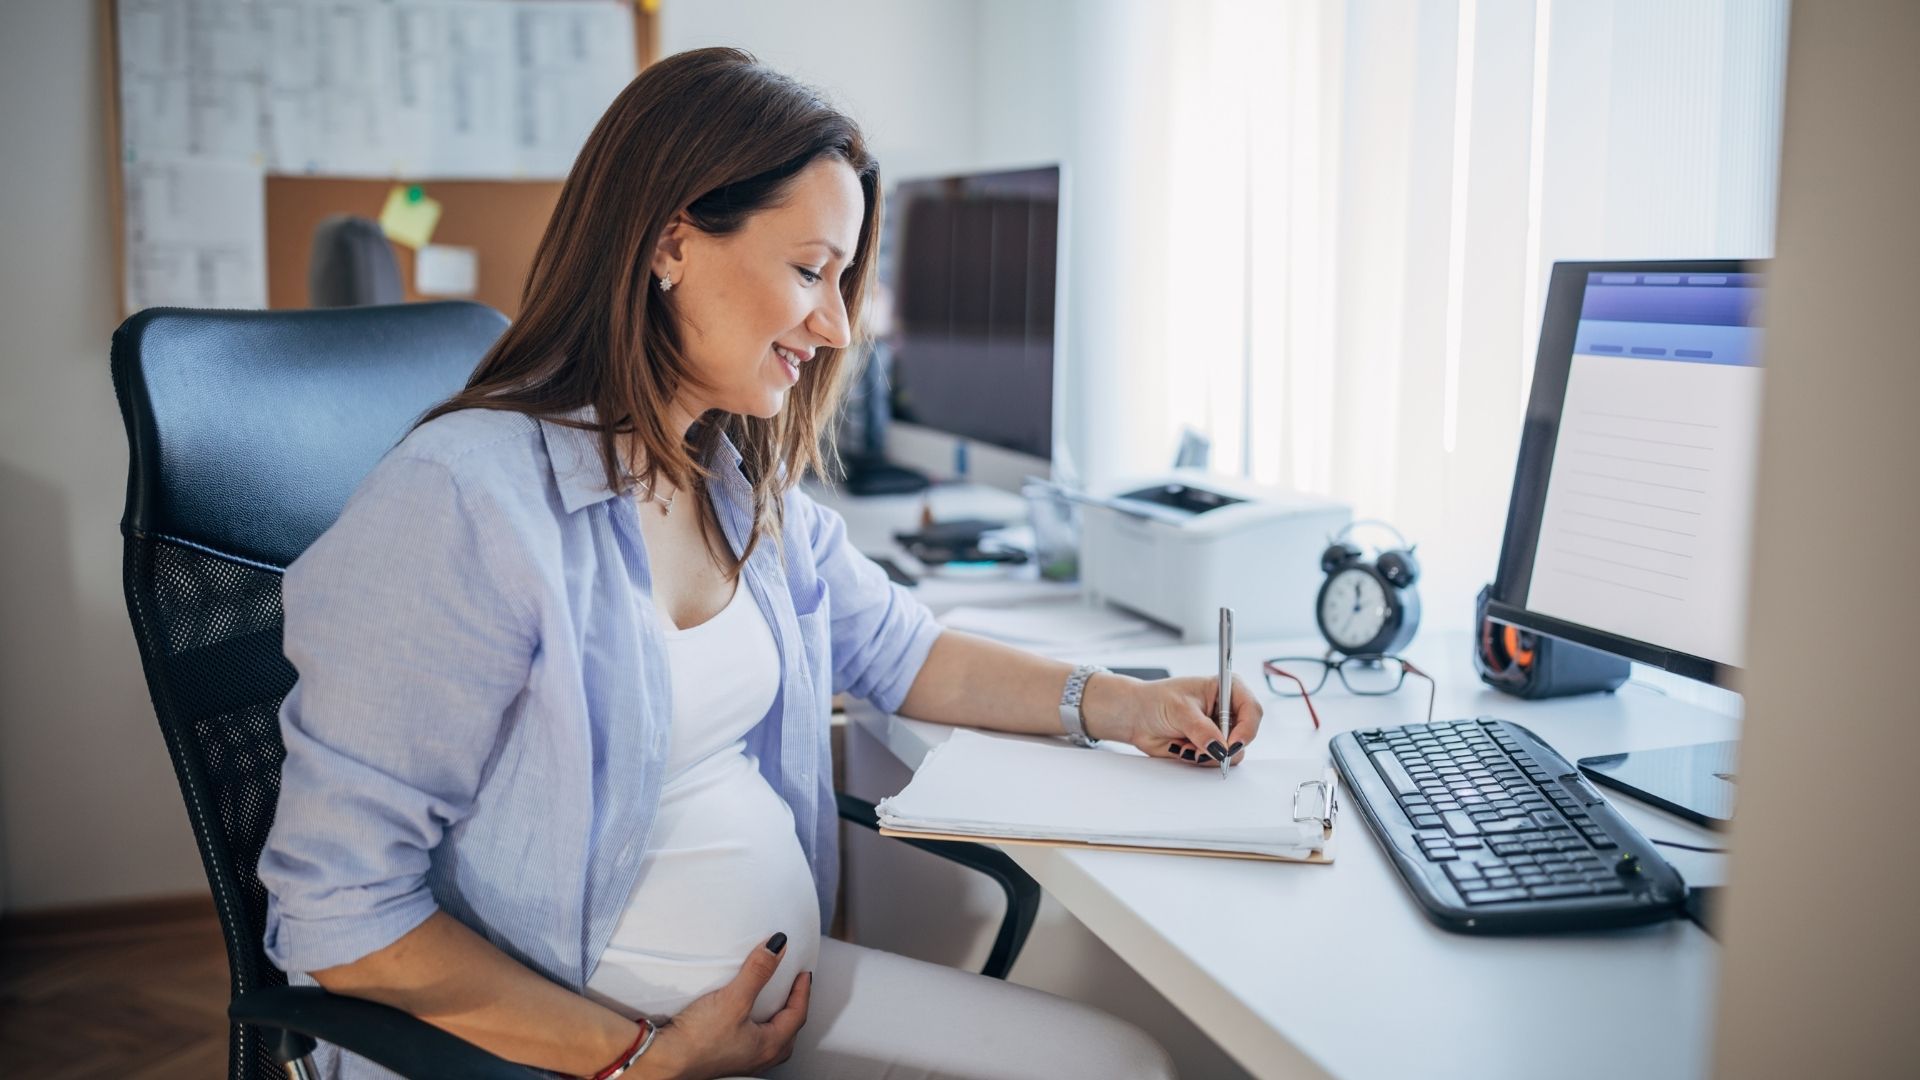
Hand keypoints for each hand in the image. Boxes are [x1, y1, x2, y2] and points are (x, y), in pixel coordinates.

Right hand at [636, 934, 810, 1079]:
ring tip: (772, 1003)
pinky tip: (744, 1018)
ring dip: (775, 1021)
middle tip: (794, 989)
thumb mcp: (734, 999)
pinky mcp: (724, 1057)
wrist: (664, 1060)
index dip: (803, 991)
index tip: (804, 973)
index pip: (797, 1015)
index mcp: (769, 1045)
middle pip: (788, 1031)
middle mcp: (759, 1057)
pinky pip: (752, 1041)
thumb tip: (777, 948)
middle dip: (794, 1009)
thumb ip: (757, 972)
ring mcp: (742, 1060)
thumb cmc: (698, 1039)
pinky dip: (757, 1027)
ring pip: (770, 1040)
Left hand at [1084, 672, 1263, 766]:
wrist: (1136, 717)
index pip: (1251, 709)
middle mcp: (1227, 710)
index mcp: (1226, 688)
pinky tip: (1183, 748)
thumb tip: (1220, 748)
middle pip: (1246, 735)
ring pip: (1233, 752)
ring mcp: (1220, 730)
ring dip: (1209, 755)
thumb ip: (1202, 730)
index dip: (1246, 729)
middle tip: (1201, 749)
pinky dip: (1200, 760)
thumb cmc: (1155, 701)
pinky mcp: (1210, 746)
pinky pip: (1217, 761)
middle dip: (1224, 747)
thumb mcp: (1180, 710)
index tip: (1231, 744)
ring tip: (1185, 744)